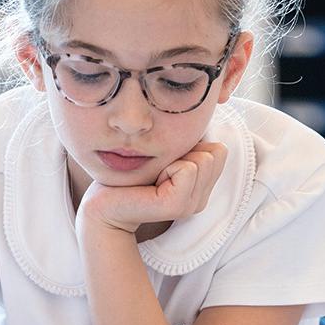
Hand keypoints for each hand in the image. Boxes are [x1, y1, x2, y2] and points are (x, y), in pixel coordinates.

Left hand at [77, 141, 227, 233]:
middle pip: (216, 152)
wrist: (105, 204)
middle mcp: (201, 199)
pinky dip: (167, 166)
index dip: (191, 145)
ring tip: (154, 176)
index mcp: (201, 188)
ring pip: (204, 159)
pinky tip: (151, 182)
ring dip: (174, 158)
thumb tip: (208, 118)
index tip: (166, 162)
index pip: (219, 150)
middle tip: (158, 169)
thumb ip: (190, 143)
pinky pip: (188, 168)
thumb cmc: (131, 174)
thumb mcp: (168, 155)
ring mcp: (192, 205)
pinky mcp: (177, 206)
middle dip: (184, 150)